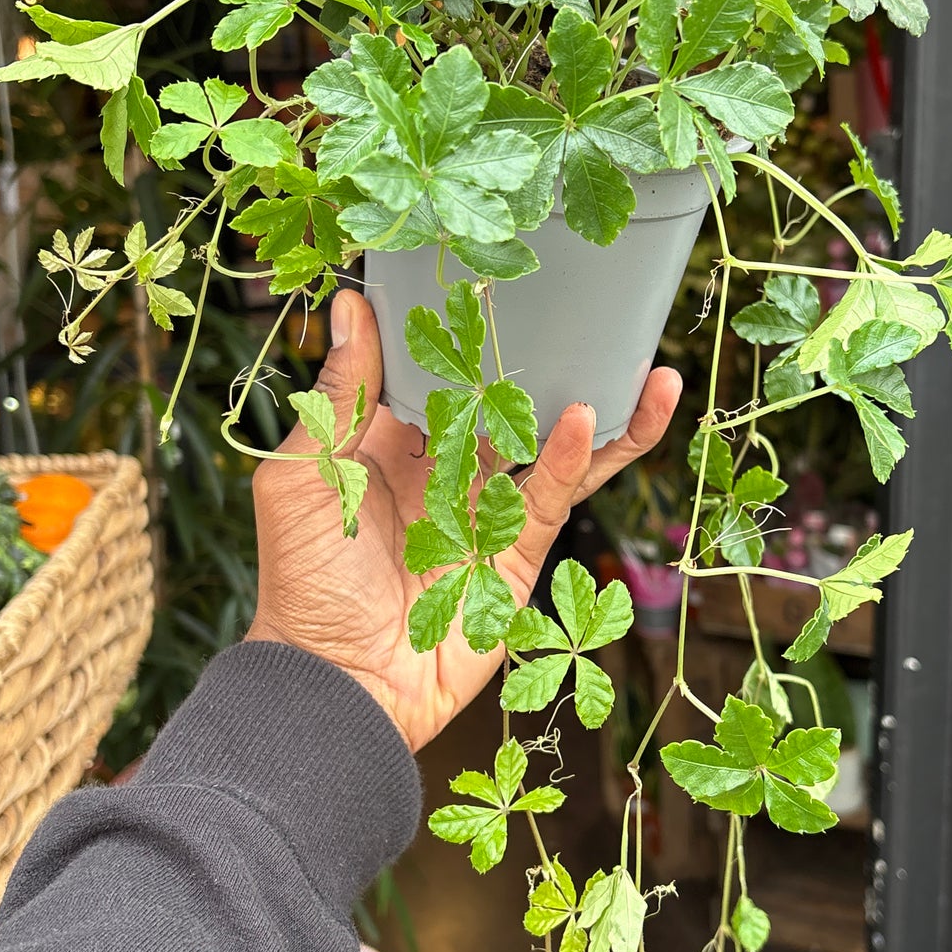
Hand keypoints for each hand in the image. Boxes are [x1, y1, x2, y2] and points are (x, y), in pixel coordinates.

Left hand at [246, 289, 680, 749]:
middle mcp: (446, 472)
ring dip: (600, 408)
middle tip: (585, 298)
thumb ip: (340, 395)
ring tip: (648, 364)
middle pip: (507, 404)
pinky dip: (577, 458)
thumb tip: (351, 307)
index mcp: (390, 446)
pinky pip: (554, 498)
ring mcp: (487, 512)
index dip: (464, 331)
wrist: (335, 679)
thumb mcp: (306, 473)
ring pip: (553, 448)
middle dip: (546, 360)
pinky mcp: (517, 555)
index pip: (436, 375)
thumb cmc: (302, 577)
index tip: (492, 272)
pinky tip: (592, 415)